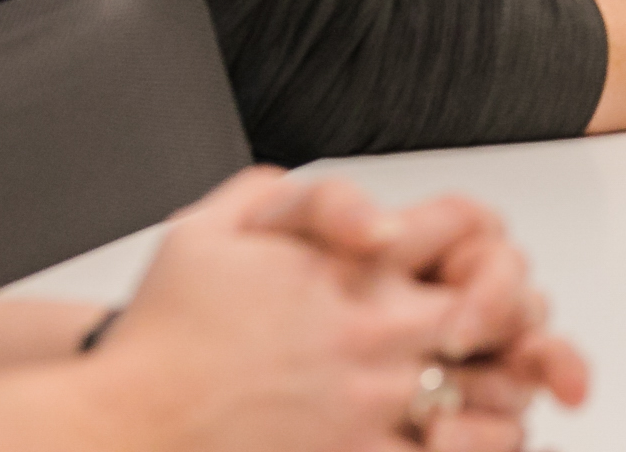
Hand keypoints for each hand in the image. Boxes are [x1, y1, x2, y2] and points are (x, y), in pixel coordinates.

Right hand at [78, 167, 584, 451]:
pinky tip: (461, 437)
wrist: (117, 424)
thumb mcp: (210, 229)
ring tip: (494, 386)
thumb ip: (291, 199)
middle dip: (507, 310)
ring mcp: (371, 399)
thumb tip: (351, 205)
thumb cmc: (159, 335)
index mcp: (350, 265)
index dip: (479, 237)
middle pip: (499, 304)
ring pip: (493, 389)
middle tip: (490, 327)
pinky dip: (474, 445)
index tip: (466, 260)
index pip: (467, 225)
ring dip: (506, 385)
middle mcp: (374, 329)